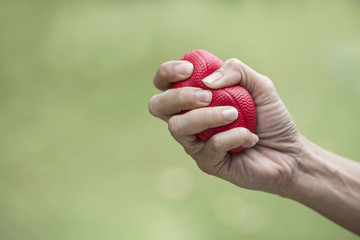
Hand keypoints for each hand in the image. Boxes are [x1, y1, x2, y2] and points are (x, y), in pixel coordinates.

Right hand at [149, 58, 300, 193]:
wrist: (289, 153)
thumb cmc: (270, 118)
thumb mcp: (260, 85)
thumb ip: (236, 71)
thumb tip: (207, 81)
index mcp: (195, 100)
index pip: (164, 84)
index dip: (167, 73)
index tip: (190, 69)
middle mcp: (190, 120)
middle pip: (158, 106)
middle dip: (178, 97)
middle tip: (207, 96)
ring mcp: (196, 143)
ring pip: (178, 127)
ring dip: (207, 116)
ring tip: (235, 113)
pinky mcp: (207, 163)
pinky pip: (210, 146)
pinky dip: (233, 136)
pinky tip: (250, 137)